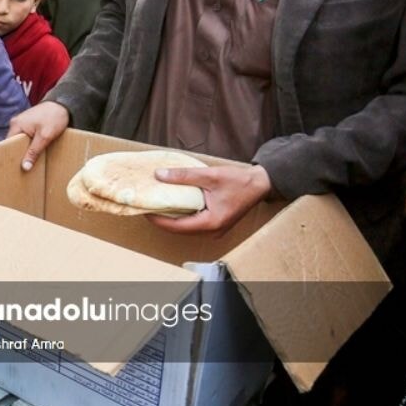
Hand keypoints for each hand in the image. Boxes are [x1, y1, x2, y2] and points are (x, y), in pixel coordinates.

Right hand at [7, 101, 69, 170]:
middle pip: (13, 143)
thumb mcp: (45, 137)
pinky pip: (25, 137)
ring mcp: (22, 122)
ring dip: (26, 149)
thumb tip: (25, 167)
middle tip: (24, 167)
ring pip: (20, 141)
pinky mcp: (28, 123)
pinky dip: (30, 144)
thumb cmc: (54, 117)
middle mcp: (16, 123)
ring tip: (30, 160)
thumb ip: (34, 152)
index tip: (15, 167)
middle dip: (19, 154)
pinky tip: (35, 150)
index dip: (11, 156)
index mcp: (16, 124)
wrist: (64, 105)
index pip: (8, 144)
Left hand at [145, 164, 271, 235]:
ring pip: (185, 227)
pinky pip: (193, 223)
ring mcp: (214, 229)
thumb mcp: (210, 176)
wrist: (261, 184)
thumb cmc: (239, 181)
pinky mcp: (215, 224)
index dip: (157, 219)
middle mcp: (212, 231)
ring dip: (171, 217)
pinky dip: (181, 215)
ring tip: (155, 204)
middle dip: (161, 218)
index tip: (143, 209)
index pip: (175, 226)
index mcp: (210, 223)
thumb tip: (159, 175)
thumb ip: (184, 176)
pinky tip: (172, 204)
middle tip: (146, 205)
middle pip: (178, 229)